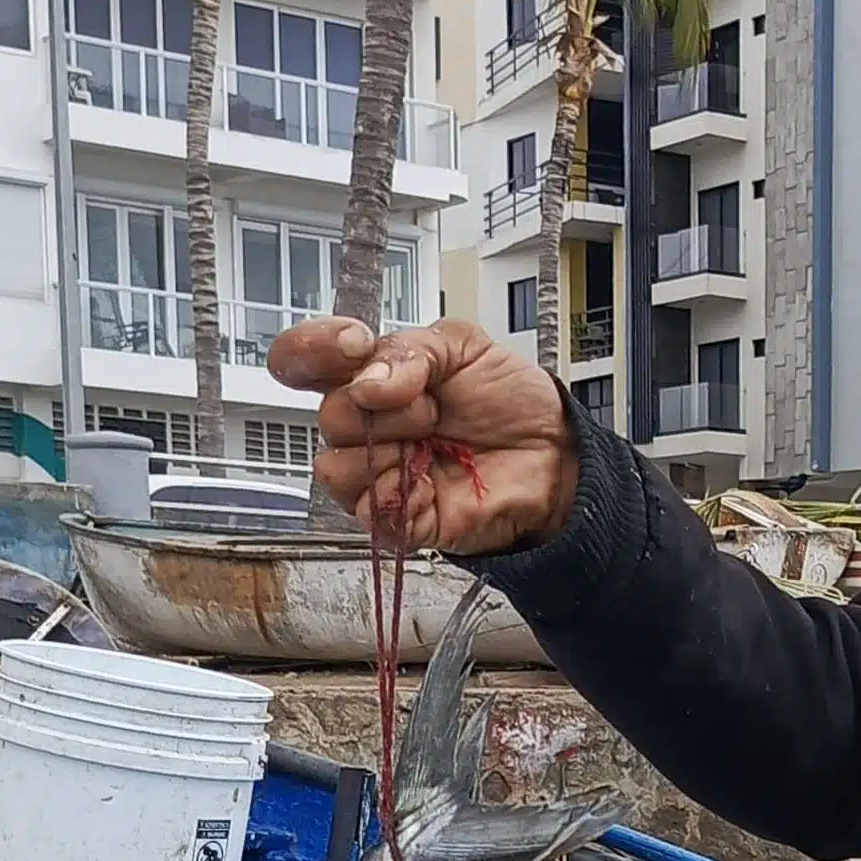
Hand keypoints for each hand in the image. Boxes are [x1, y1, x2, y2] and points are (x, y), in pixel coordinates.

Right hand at [267, 316, 576, 555]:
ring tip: (433, 444)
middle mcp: (367, 424)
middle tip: (430, 407)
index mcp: (372, 376)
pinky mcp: (396, 517)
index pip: (306, 359)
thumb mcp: (464, 347)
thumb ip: (411, 350)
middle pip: (328, 414)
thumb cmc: (509, 403)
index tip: (352, 343)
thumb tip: (369, 380)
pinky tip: (428, 480)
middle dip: (380, 406)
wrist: (554, 455)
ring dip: (386, 449)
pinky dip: (396, 492)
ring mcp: (379, 471)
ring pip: (334, 466)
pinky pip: (365, 510)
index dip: (311, 349)